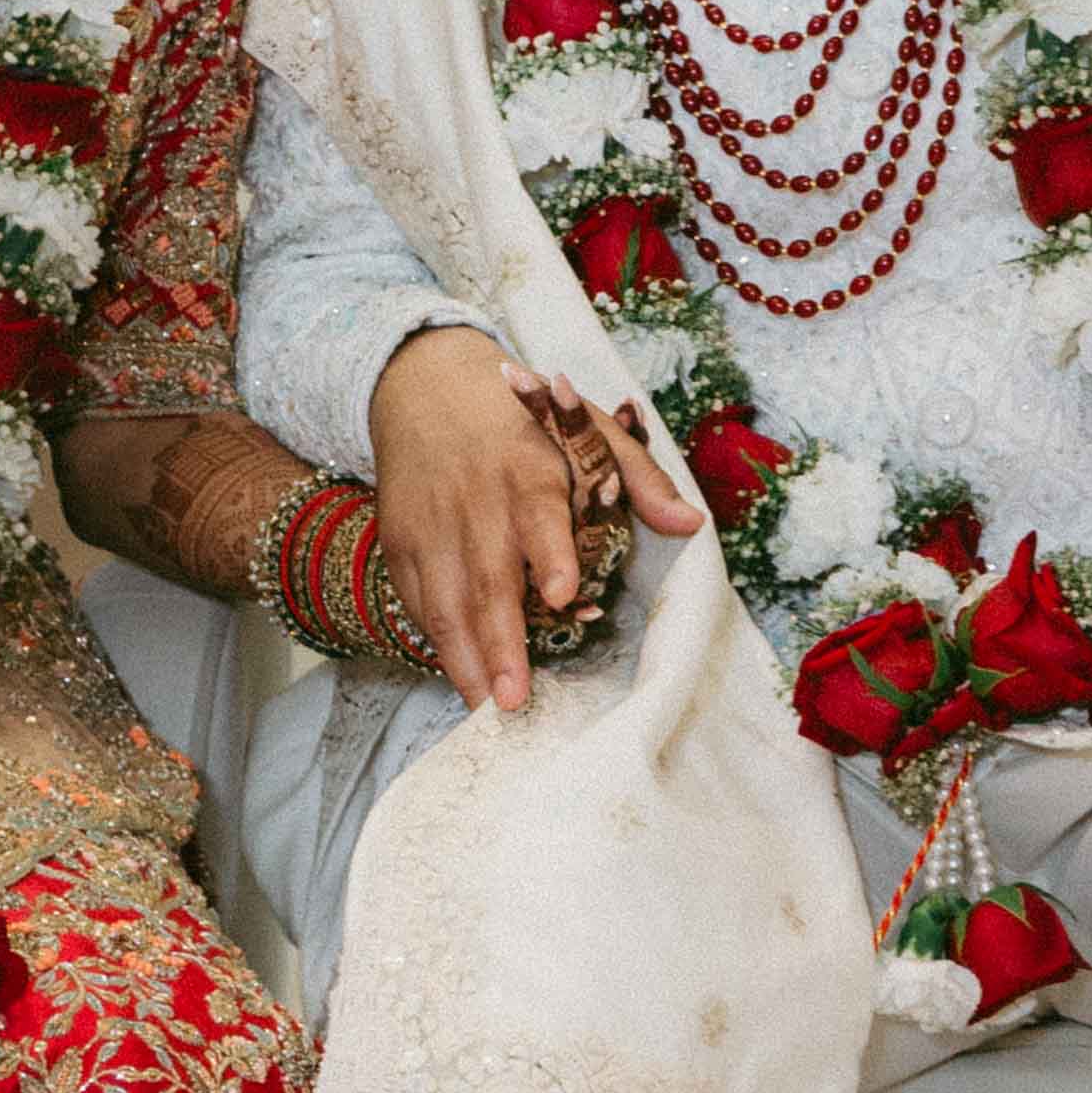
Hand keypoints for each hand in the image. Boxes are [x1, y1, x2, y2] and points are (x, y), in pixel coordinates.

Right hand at [366, 327, 705, 714]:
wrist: (424, 386)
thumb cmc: (520, 417)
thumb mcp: (585, 426)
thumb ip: (639, 478)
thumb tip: (690, 523)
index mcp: (528, 468)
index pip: (539, 514)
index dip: (549, 554)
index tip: (563, 596)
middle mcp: (476, 500)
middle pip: (487, 577)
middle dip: (500, 641)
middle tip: (515, 699)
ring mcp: (433, 524)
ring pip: (445, 599)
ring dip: (464, 658)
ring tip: (487, 706)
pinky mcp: (402, 542)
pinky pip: (417, 600)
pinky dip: (437, 641)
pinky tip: (461, 676)